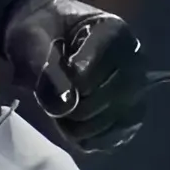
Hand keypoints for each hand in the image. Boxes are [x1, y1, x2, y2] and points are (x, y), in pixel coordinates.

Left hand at [2, 0, 169, 153]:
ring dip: (79, 124)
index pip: (95, 67)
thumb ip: (45, 66)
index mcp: (113, 31)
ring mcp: (137, 89)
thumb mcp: (32, 38)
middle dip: (73, 105)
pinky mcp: (131, 115)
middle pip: (109, 96)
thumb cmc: (40, 32)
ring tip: (58, 110)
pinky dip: (89, 138)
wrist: (47, 39)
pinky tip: (69, 126)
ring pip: (114, 120)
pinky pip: (116, 137)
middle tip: (50, 98)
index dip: (67, 80)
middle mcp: (135, 60)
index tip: (48, 77)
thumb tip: (64, 105)